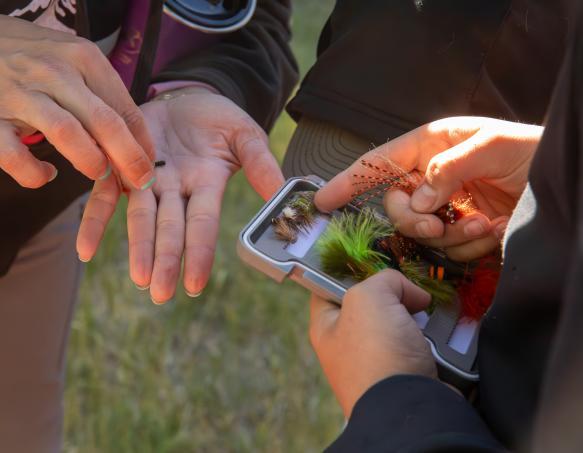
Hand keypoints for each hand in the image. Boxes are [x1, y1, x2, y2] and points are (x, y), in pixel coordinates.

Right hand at [0, 15, 153, 188]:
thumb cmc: (36, 58)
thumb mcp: (74, 62)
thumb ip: (104, 97)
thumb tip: (139, 145)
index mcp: (83, 59)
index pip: (125, 108)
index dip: (143, 144)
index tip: (150, 166)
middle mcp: (54, 72)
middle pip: (104, 122)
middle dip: (129, 158)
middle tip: (140, 182)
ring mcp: (20, 93)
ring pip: (66, 133)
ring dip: (90, 161)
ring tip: (99, 173)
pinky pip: (14, 154)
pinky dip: (33, 173)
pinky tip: (45, 174)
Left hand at [77, 86, 283, 302]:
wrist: (188, 98)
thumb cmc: (220, 119)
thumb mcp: (246, 136)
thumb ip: (260, 163)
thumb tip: (281, 192)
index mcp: (207, 184)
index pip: (203, 223)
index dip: (199, 252)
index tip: (195, 284)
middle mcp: (177, 189)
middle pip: (170, 228)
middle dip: (166, 260)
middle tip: (160, 293)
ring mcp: (148, 178)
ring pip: (141, 217)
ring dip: (139, 248)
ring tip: (138, 278)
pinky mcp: (122, 164)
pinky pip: (104, 195)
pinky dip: (94, 220)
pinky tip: (84, 249)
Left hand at [310, 270, 435, 416]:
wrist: (410, 406)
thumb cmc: (376, 351)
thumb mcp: (369, 298)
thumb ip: (384, 280)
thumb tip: (413, 296)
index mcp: (326, 325)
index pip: (329, 285)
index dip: (349, 269)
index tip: (373, 260)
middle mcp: (347, 343)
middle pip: (370, 302)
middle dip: (392, 294)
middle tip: (407, 292)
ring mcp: (377, 360)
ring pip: (399, 321)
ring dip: (417, 315)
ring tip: (425, 314)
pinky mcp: (405, 372)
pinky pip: (420, 343)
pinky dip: (432, 337)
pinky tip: (437, 335)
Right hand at [315, 117, 541, 260]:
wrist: (561, 179)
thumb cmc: (530, 149)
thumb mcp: (492, 145)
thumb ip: (449, 167)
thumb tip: (419, 200)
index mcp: (429, 147)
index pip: (378, 163)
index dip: (348, 181)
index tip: (322, 201)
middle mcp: (430, 176)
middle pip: (396, 206)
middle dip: (413, 220)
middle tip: (436, 224)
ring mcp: (445, 205)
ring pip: (421, 232)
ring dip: (450, 235)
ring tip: (483, 224)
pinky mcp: (460, 229)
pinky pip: (448, 248)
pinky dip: (468, 245)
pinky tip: (491, 231)